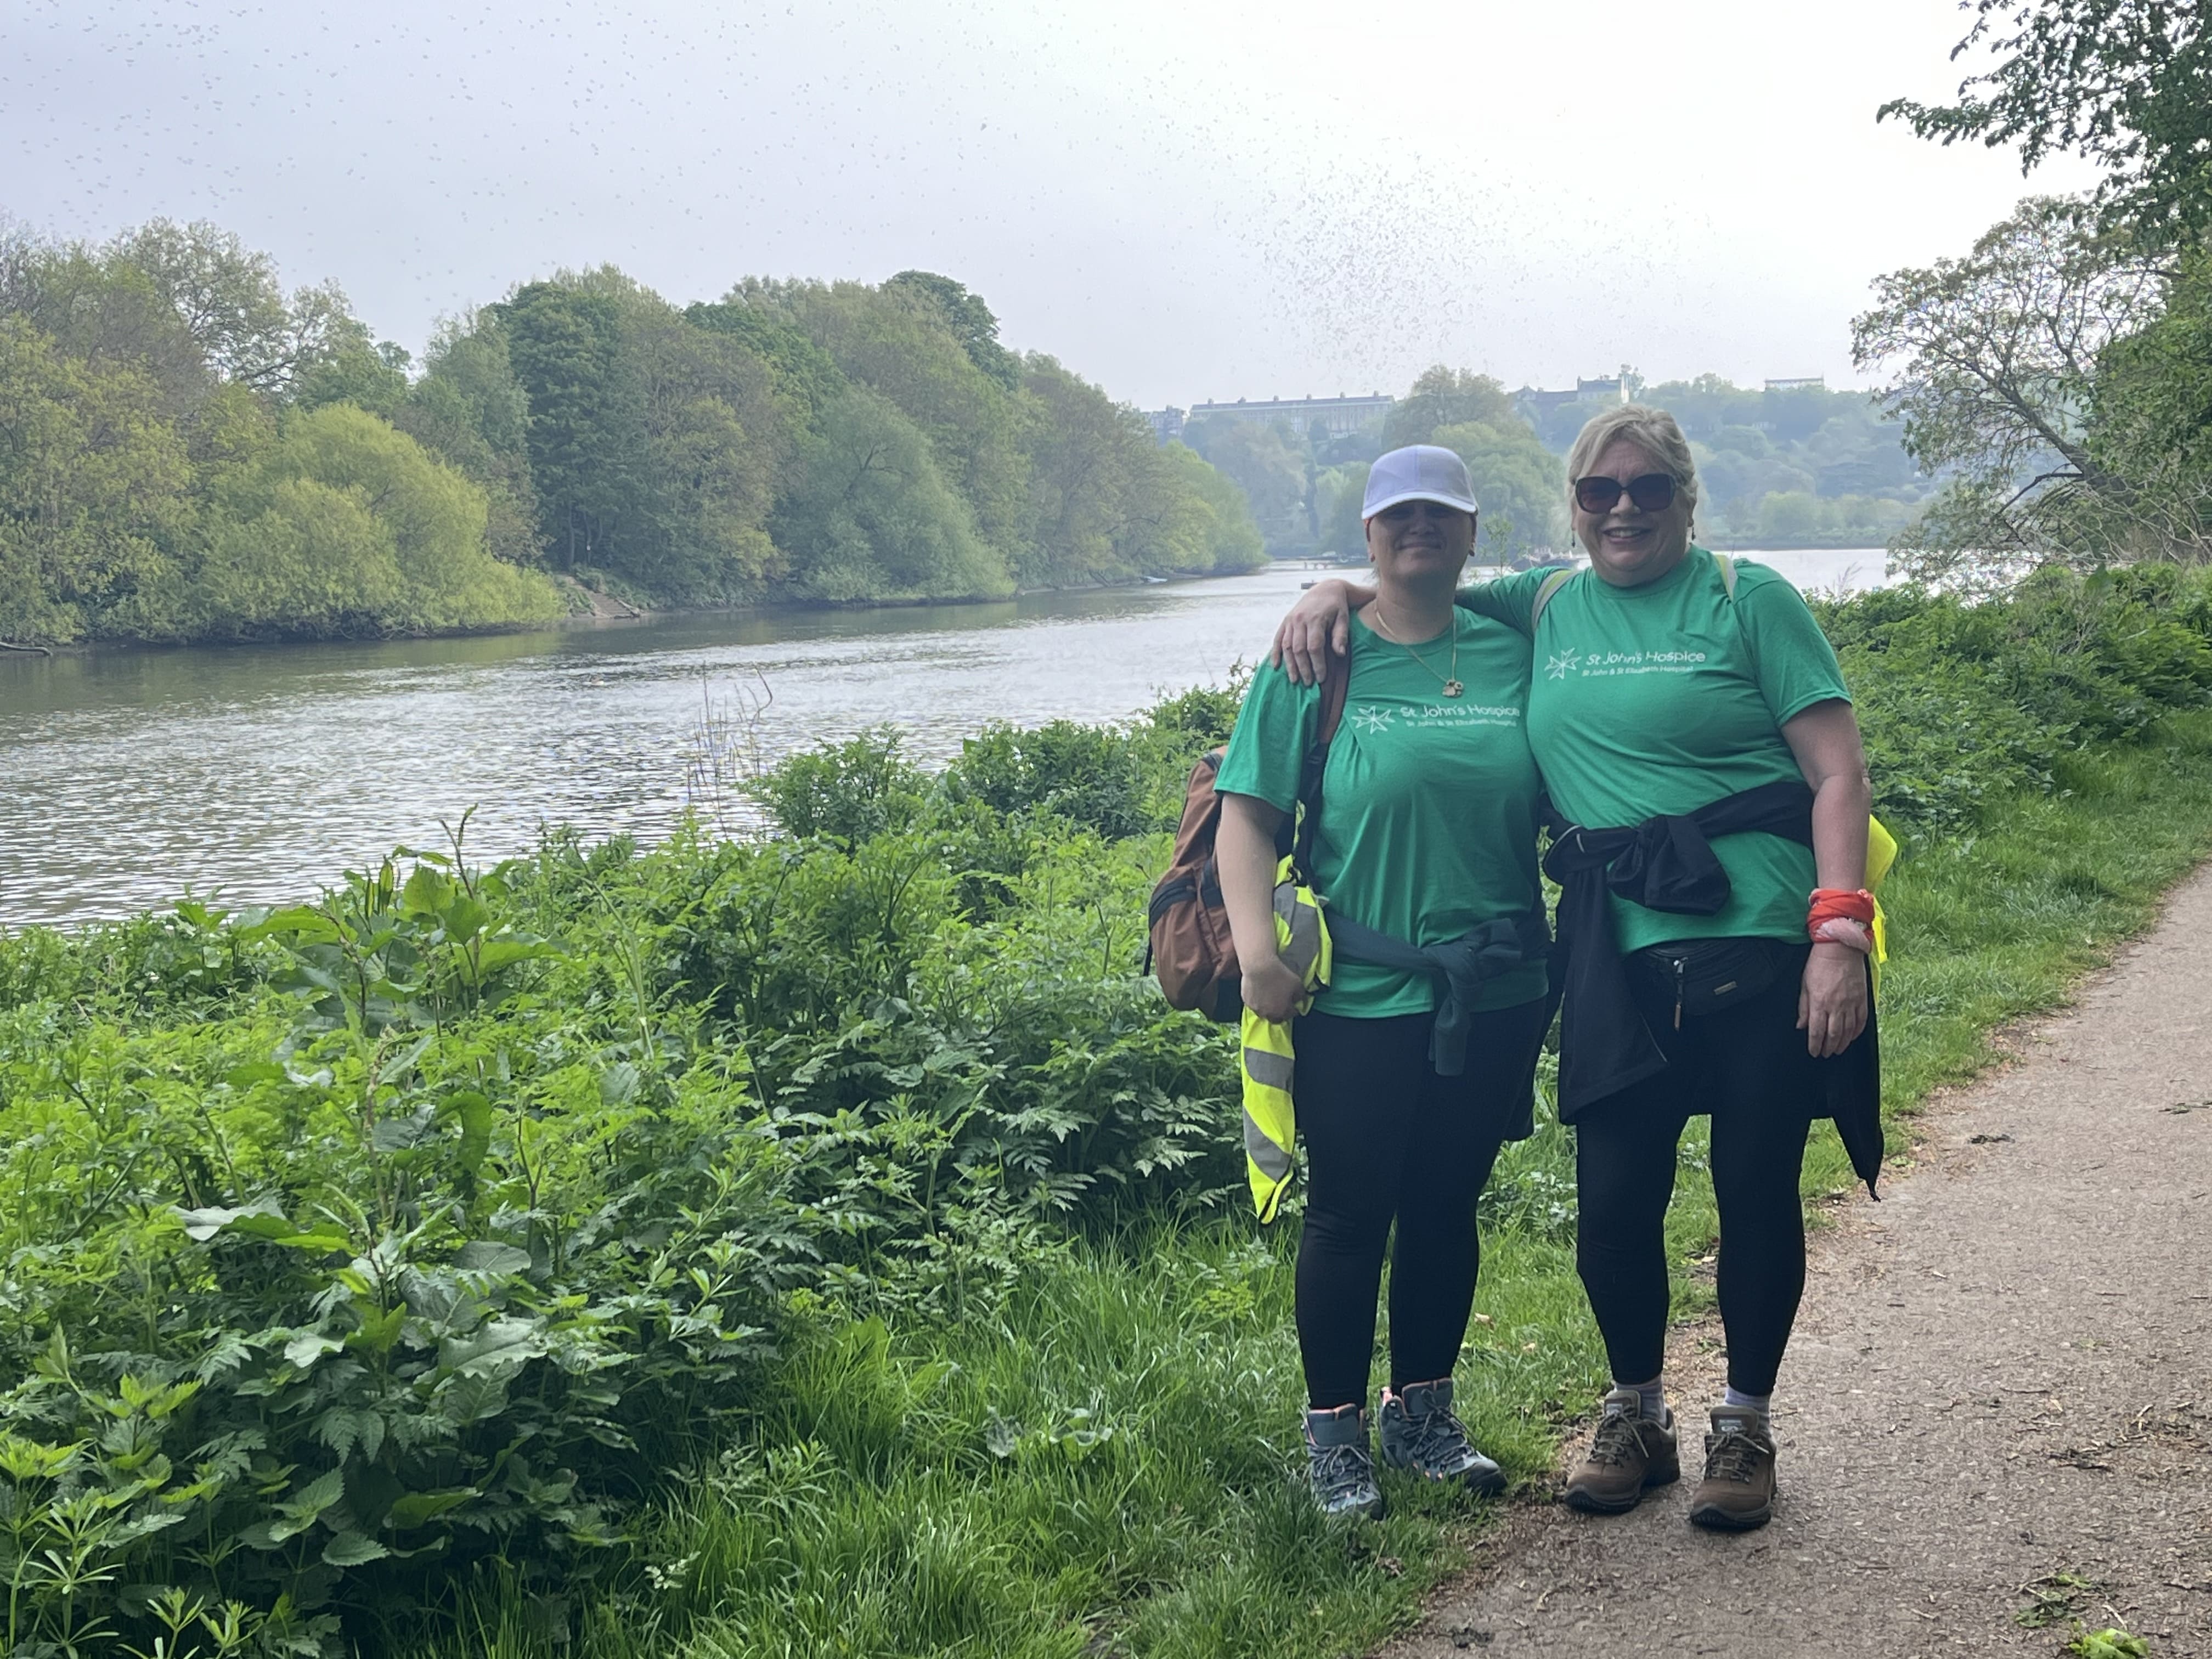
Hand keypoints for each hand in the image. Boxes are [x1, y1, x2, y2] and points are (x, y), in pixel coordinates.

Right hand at [1240, 953, 1306, 1022]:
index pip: (1291, 1014)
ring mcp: (1256, 1008)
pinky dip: (1257, 1000)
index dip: (1294, 1008)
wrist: (1260, 967)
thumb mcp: (1298, 985)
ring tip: (1268, 997)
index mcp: (1282, 1012)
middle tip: (1281, 1004)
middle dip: (1280, 1013)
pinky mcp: (1246, 1001)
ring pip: (1263, 1012)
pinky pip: (1253, 1004)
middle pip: (1276, 1018)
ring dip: (1267, 1008)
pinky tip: (1259, 992)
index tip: (1294, 1003)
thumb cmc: (1280, 976)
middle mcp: (1268, 1014)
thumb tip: (1298, 1000)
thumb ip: (1300, 996)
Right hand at [1269, 578, 1354, 684]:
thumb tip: (1339, 654)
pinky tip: (1276, 666)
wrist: (1325, 589)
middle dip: (1303, 668)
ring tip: (1294, 680)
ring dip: (1290, 665)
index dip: (1317, 664)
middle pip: (1299, 649)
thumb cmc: (1337, 607)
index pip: (1314, 647)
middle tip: (1308, 683)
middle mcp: (1299, 620)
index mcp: (1315, 619)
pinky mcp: (1285, 621)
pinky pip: (1278, 639)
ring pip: (1286, 646)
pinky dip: (1275, 653)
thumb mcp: (1343, 618)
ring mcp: (1290, 620)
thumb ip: (1340, 636)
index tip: (1321, 678)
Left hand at [1797, 941, 1868, 1057]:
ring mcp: (1851, 1003)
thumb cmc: (1819, 963)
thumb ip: (1803, 1007)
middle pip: (1833, 1035)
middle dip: (1829, 1048)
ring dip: (1843, 1043)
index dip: (1814, 1045)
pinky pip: (1861, 1020)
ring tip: (1838, 1050)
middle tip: (1826, 1054)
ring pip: (1848, 1031)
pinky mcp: (1862, 998)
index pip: (1816, 1032)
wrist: (1840, 948)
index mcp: (1819, 1003)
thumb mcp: (1804, 985)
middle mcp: (1836, 1006)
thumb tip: (1801, 1025)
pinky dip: (1857, 1031)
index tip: (1814, 1052)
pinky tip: (1853, 1036)